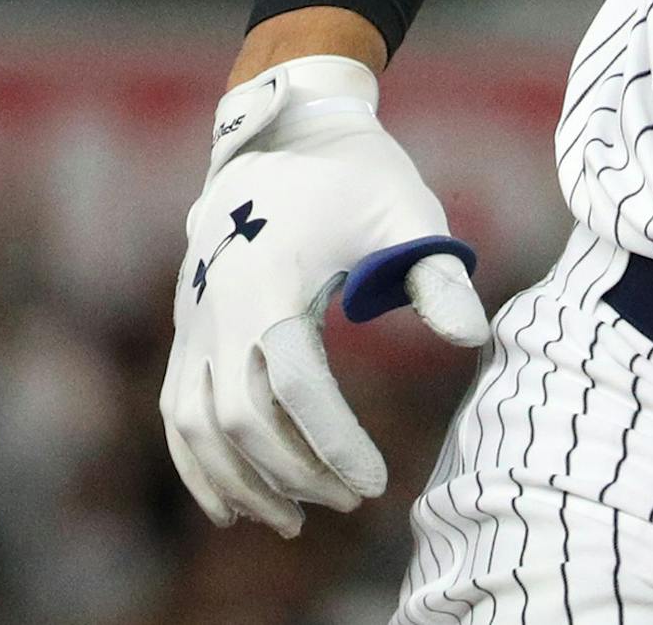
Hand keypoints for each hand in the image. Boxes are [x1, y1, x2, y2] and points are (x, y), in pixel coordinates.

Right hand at [159, 53, 488, 535]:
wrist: (290, 133)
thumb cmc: (360, 176)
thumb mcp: (409, 211)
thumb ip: (438, 276)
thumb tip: (474, 338)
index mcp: (268, 277)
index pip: (291, 382)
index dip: (331, 441)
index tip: (374, 482)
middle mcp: (216, 306)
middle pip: (241, 417)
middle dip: (296, 470)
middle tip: (353, 498)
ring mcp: (193, 321)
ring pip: (198, 427)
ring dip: (242, 482)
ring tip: (296, 519)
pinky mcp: (187, 330)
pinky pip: (178, 413)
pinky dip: (199, 465)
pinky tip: (235, 506)